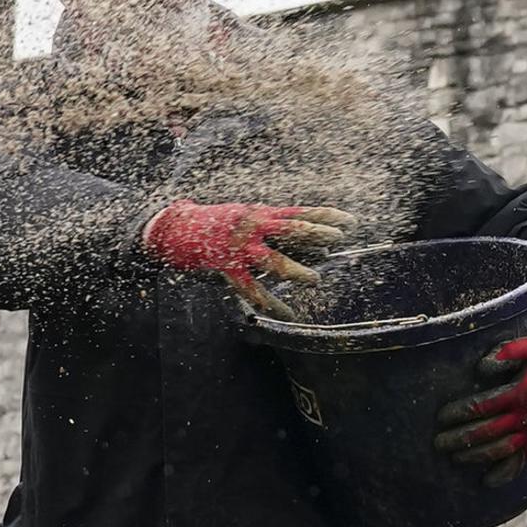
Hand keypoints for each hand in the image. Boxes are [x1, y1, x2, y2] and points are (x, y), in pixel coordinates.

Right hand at [144, 202, 354, 306]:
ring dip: (296, 271)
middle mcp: (253, 227)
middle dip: (316, 234)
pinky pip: (253, 289)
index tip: (349, 222)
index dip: (326, 217)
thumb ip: (272, 227)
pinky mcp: (228, 268)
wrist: (176, 228)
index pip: (300, 213)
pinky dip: (271, 302)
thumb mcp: (246, 216)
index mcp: (261, 214)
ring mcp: (240, 248)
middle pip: (291, 230)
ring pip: (274, 262)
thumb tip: (307, 244)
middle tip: (338, 240)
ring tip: (315, 280)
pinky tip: (287, 312)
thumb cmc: (217, 223)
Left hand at [434, 331, 526, 478]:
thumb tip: (482, 366)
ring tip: (455, 459)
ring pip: (501, 449)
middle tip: (438, 443)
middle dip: (461, 439)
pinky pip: (521, 459)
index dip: (461, 413)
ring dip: (477, 456)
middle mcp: (526, 415)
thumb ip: (508, 352)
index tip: (442, 417)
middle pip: (488, 432)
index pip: (484, 406)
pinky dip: (506, 472)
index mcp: (522, 393)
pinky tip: (488, 481)